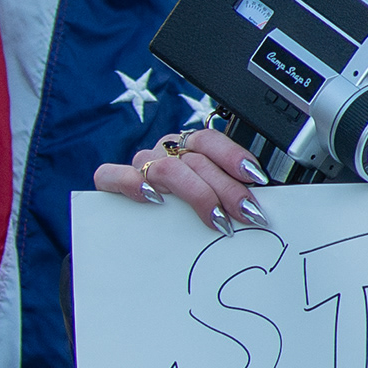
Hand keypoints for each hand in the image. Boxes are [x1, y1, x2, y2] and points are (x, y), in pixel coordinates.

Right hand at [92, 127, 272, 233]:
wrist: (132, 227)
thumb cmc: (181, 207)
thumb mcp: (208, 196)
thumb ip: (226, 196)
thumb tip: (257, 212)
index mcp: (189, 147)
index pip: (211, 141)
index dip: (233, 156)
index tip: (257, 178)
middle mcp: (165, 151)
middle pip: (197, 161)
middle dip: (227, 189)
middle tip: (246, 213)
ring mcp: (139, 165)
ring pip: (167, 168)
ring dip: (197, 194)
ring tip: (216, 219)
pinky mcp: (111, 182)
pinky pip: (113, 175)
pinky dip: (132, 184)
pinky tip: (154, 199)